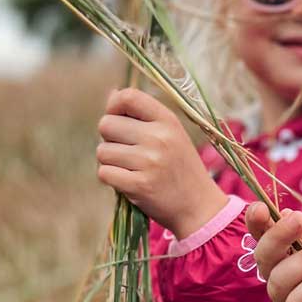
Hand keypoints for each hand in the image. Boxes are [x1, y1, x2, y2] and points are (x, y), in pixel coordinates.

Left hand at [96, 88, 226, 238]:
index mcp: (168, 121)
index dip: (114, 106)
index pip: (128, 97)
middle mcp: (159, 138)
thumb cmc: (181, 169)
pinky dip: (112, 179)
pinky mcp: (139, 185)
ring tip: (132, 169)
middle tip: (128, 152)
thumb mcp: (173, 136)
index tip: (119, 119)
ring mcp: (149, 162)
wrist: (199, 207)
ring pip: (102, 151)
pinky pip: (104, 173)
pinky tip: (129, 182)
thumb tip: (112, 94)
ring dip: (110, 162)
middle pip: (106, 124)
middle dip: (110, 139)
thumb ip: (144, 116)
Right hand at [246, 204, 301, 301]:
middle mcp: (273, 270)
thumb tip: (285, 216)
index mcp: (277, 246)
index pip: (258, 233)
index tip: (261, 208)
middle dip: (280, 235)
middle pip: (264, 255)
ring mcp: (281, 295)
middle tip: (300, 218)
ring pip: (281, 279)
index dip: (254, 221)